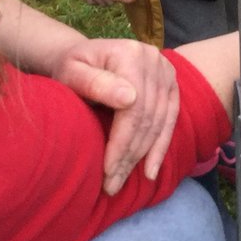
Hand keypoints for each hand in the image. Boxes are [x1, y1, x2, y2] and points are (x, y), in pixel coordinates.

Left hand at [52, 38, 179, 194]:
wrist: (80, 56)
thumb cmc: (70, 67)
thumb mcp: (71, 72)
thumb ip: (94, 83)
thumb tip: (129, 98)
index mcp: (131, 55)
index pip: (134, 108)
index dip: (122, 143)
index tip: (106, 171)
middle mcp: (154, 59)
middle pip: (148, 117)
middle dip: (130, 156)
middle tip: (112, 185)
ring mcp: (166, 70)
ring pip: (160, 122)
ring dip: (144, 156)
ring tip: (122, 181)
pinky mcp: (171, 83)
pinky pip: (170, 119)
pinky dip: (161, 146)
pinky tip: (151, 170)